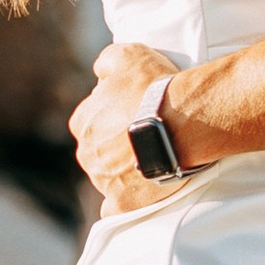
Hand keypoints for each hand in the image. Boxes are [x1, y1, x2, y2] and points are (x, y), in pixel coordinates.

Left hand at [71, 42, 182, 213]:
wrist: (182, 121)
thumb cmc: (155, 87)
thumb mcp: (128, 55)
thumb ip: (107, 62)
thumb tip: (100, 72)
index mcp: (82, 122)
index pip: (90, 120)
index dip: (111, 117)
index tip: (132, 115)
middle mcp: (87, 153)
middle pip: (98, 151)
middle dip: (115, 146)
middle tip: (144, 138)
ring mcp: (103, 181)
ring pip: (107, 178)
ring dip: (123, 172)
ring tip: (153, 160)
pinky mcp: (123, 202)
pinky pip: (114, 208)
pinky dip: (123, 203)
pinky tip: (137, 195)